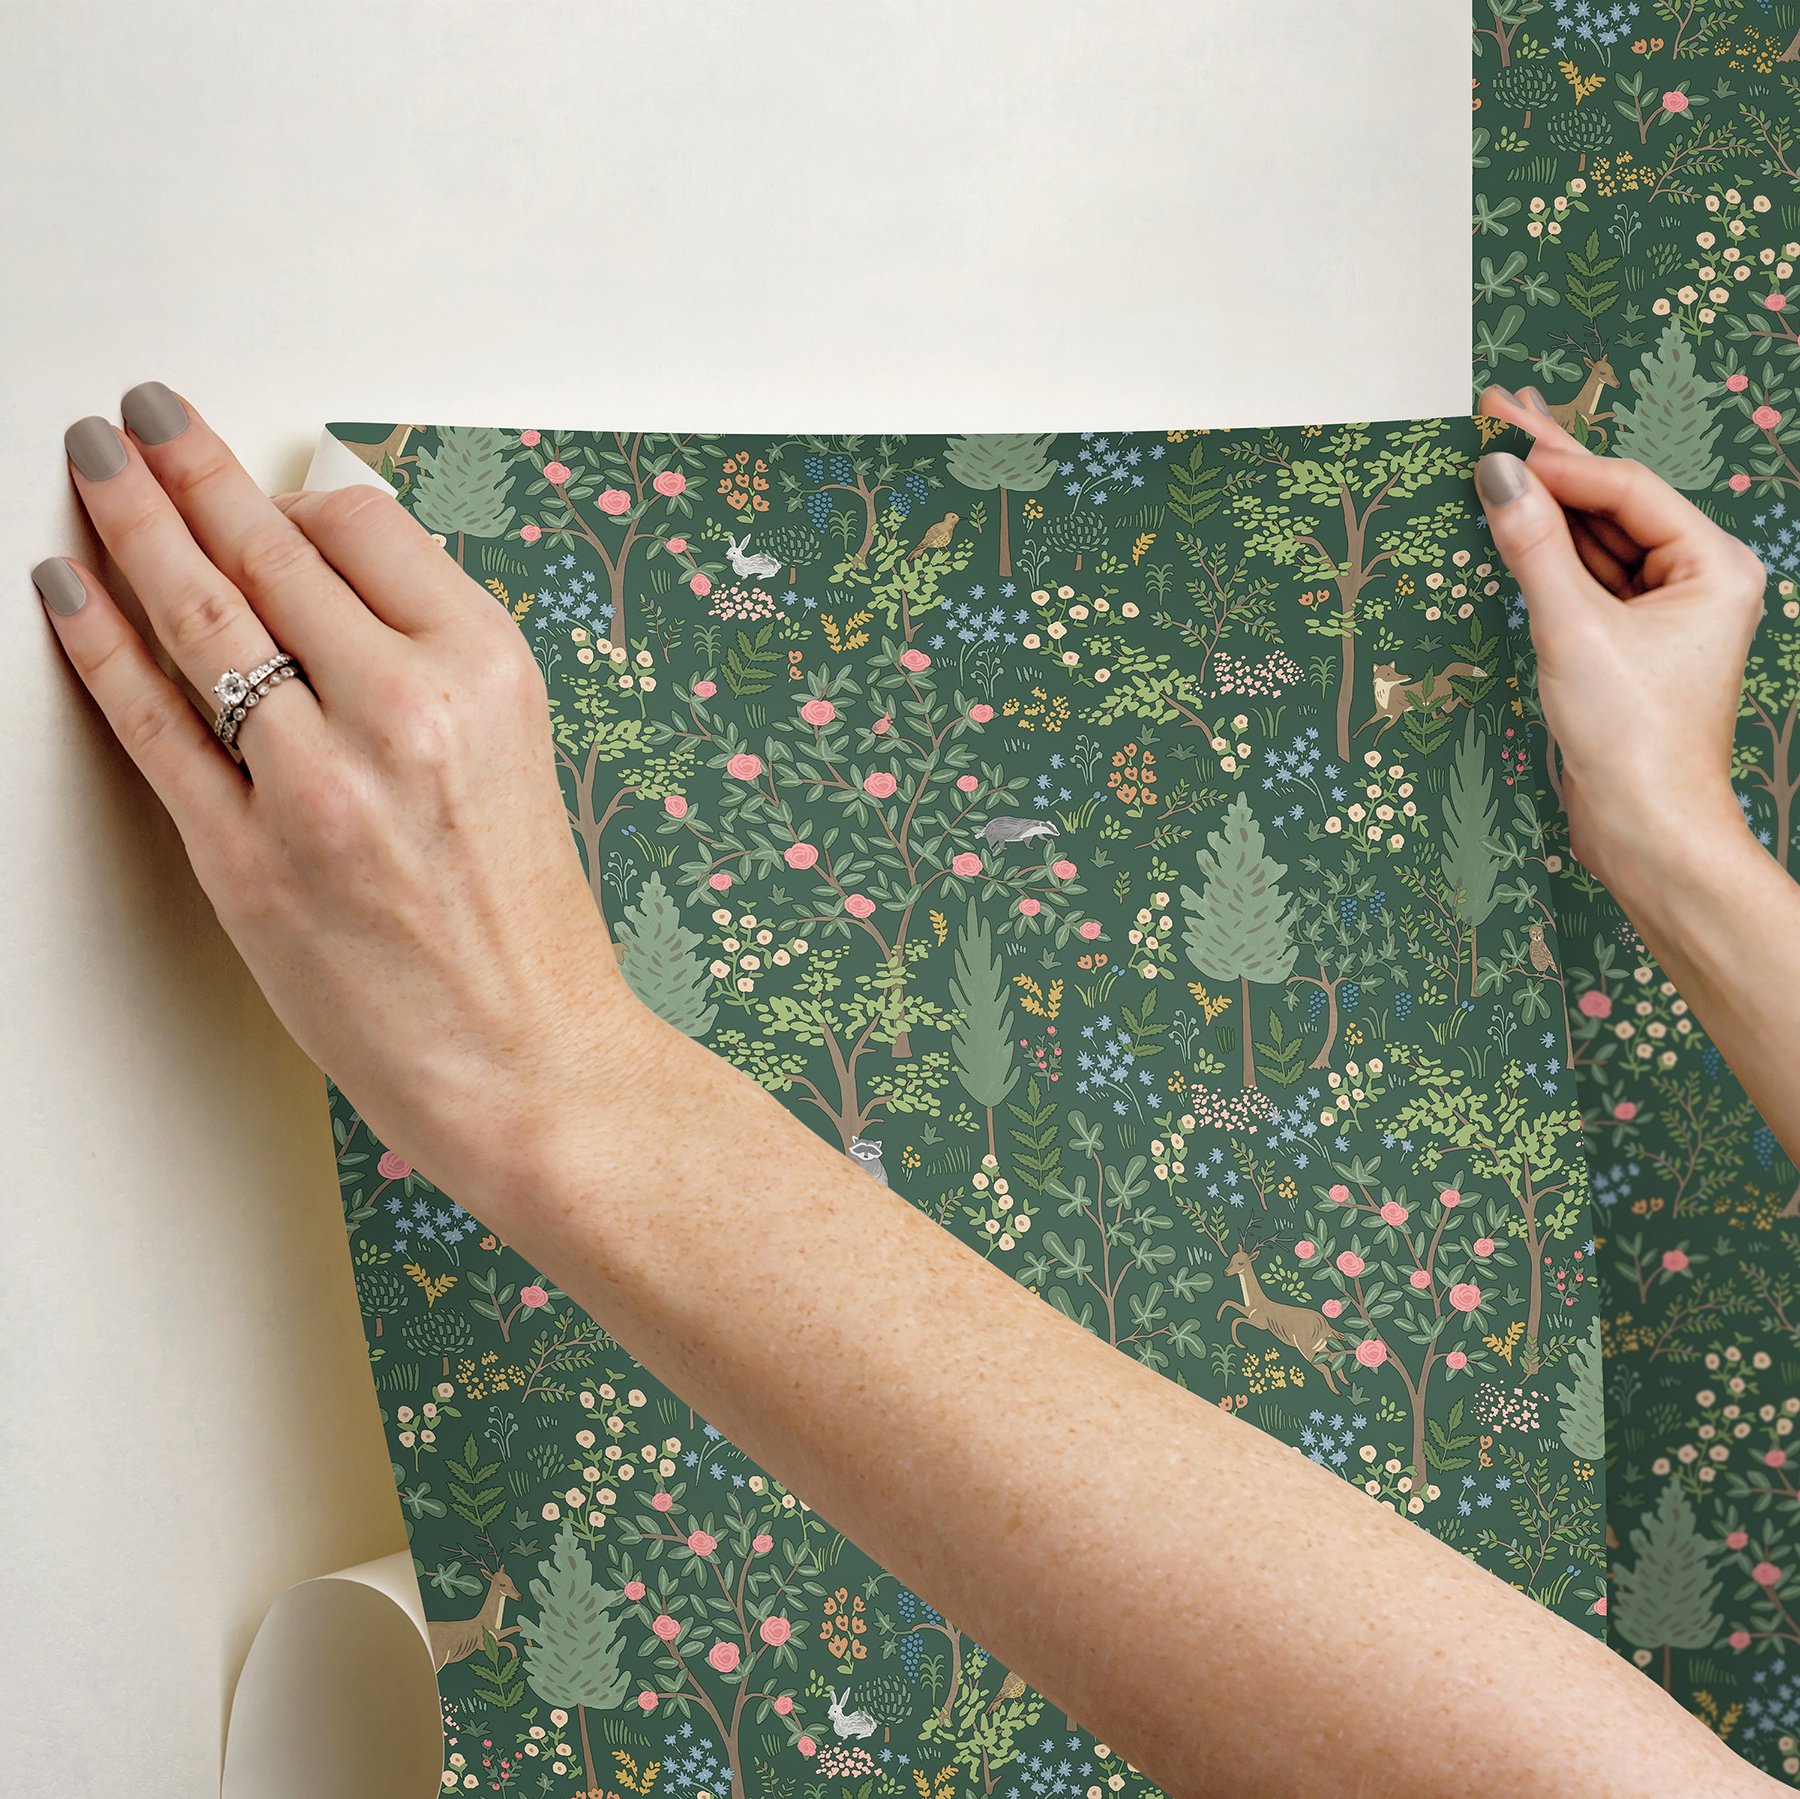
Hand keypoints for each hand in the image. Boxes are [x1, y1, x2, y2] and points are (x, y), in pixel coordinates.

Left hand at [30, 386, 630, 1200]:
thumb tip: (329, 553)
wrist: (528, 1059)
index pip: (361, 527)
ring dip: (127, 522)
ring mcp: (318, 787)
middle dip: (187, 468)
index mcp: (486, 673)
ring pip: (197, 616)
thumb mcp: (515, 750)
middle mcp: (405, 712)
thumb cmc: (525, 921)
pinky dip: (96, 644)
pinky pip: (152, 723)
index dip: (294, 495)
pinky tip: (65, 587)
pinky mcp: (246, 861)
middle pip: (267, 552)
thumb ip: (425, 651)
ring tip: (90, 464)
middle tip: (139, 417)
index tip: (260, 481)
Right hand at [1471, 385, 1764, 895]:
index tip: (1498, 431)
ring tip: (1491, 467)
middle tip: (1496, 413)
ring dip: (1543, 514)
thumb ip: (1532, 547)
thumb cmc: (1633, 737)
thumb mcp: (1573, 630)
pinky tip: (1511, 532)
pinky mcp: (1628, 649)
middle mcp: (1697, 584)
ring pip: (1595, 546)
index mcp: (1714, 567)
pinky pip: (1584, 586)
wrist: (1645, 830)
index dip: (1560, 460)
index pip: (1627, 490)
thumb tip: (1497, 475)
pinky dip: (1546, 562)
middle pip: (1613, 508)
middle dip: (1553, 469)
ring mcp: (1663, 617)